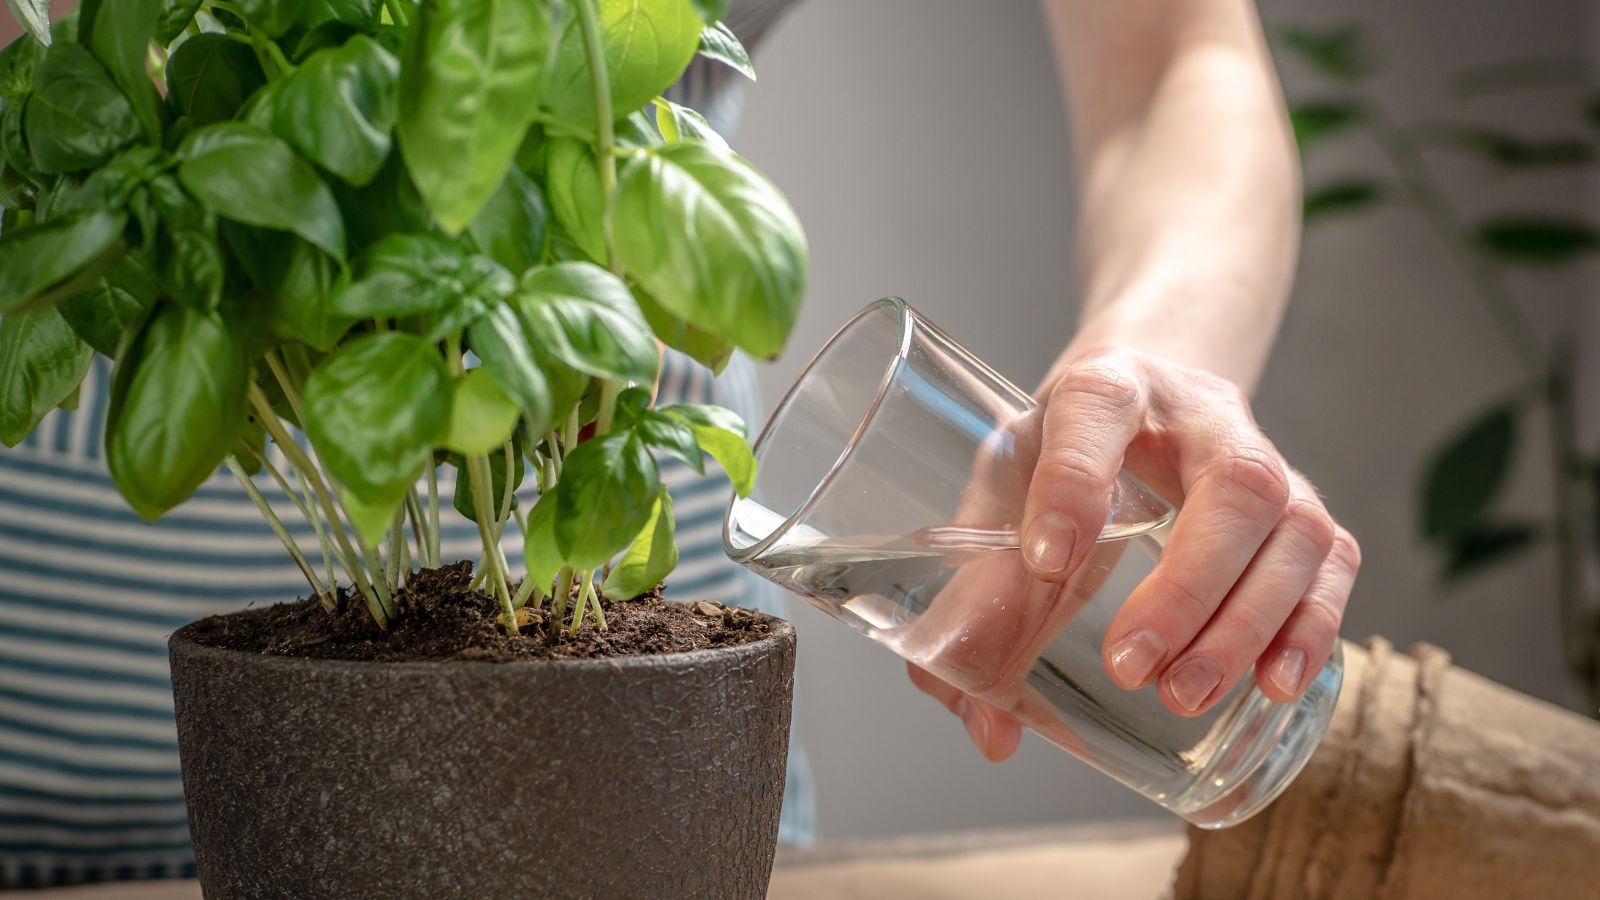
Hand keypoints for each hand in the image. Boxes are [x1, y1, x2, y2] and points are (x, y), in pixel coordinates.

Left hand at [911, 347, 1359, 761]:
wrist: (1141, 398)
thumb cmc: (1063, 449)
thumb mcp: (1003, 487)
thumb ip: (979, 595)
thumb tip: (990, 731)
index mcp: (1107, 385)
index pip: (1096, 408)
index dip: (1074, 481)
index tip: (1046, 559)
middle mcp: (1199, 412)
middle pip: (1232, 483)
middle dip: (1187, 587)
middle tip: (1132, 666)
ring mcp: (1265, 455)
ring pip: (1295, 527)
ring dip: (1247, 622)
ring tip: (1187, 692)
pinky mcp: (1303, 503)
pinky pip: (1334, 560)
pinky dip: (1313, 625)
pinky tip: (1273, 683)